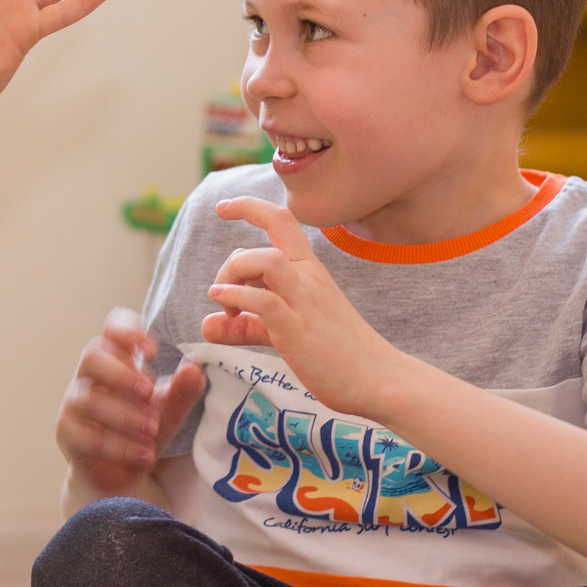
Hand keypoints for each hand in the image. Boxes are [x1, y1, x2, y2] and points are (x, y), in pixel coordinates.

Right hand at [56, 307, 206, 492]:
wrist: (123, 475)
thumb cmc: (143, 432)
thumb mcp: (170, 410)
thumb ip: (184, 390)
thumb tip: (195, 367)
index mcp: (114, 362)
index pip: (111, 330)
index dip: (129, 332)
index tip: (154, 350)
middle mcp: (88, 378)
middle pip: (91, 357)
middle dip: (122, 374)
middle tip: (150, 392)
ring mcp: (73, 405)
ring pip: (90, 400)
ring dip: (126, 415)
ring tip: (152, 431)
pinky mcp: (67, 434)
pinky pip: (88, 437)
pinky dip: (121, 447)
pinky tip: (145, 455)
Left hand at [202, 199, 406, 418]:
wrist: (380, 380)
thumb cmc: (338, 355)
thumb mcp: (286, 332)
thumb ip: (246, 326)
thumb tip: (206, 324)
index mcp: (310, 271)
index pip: (281, 220)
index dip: (248, 207)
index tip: (222, 207)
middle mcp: (309, 278)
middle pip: (266, 237)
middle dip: (231, 264)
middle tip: (224, 301)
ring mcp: (305, 302)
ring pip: (265, 259)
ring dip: (234, 275)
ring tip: (227, 308)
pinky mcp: (298, 329)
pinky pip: (264, 301)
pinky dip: (236, 300)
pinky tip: (223, 313)